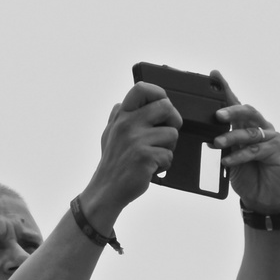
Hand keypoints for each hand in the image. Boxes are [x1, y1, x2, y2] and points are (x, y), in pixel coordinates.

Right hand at [81, 81, 182, 223]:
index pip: (141, 89)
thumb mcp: (109, 134)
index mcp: (121, 116)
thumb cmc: (112, 163)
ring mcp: (136, 140)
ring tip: (153, 156)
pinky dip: (164, 165)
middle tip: (165, 136)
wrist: (107, 190)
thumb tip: (121, 102)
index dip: (158, 93)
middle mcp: (127, 124)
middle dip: (173, 121)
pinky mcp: (145, 156)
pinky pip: (169, 155)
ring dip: (168, 148)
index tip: (162, 105)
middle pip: (166, 107)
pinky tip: (151, 168)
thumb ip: (117, 117)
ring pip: (172, 133)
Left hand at [211, 70, 279, 212]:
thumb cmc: (245, 174)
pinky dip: (239, 155)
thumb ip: (221, 141)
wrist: (262, 197)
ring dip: (231, 137)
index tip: (214, 74)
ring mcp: (269, 137)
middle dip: (231, 110)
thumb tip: (202, 131)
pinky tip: (227, 160)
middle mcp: (259, 127)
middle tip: (217, 116)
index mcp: (245, 124)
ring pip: (250, 131)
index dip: (225, 88)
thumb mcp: (228, 155)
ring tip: (216, 144)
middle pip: (246, 111)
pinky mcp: (276, 151)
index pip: (234, 102)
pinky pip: (255, 150)